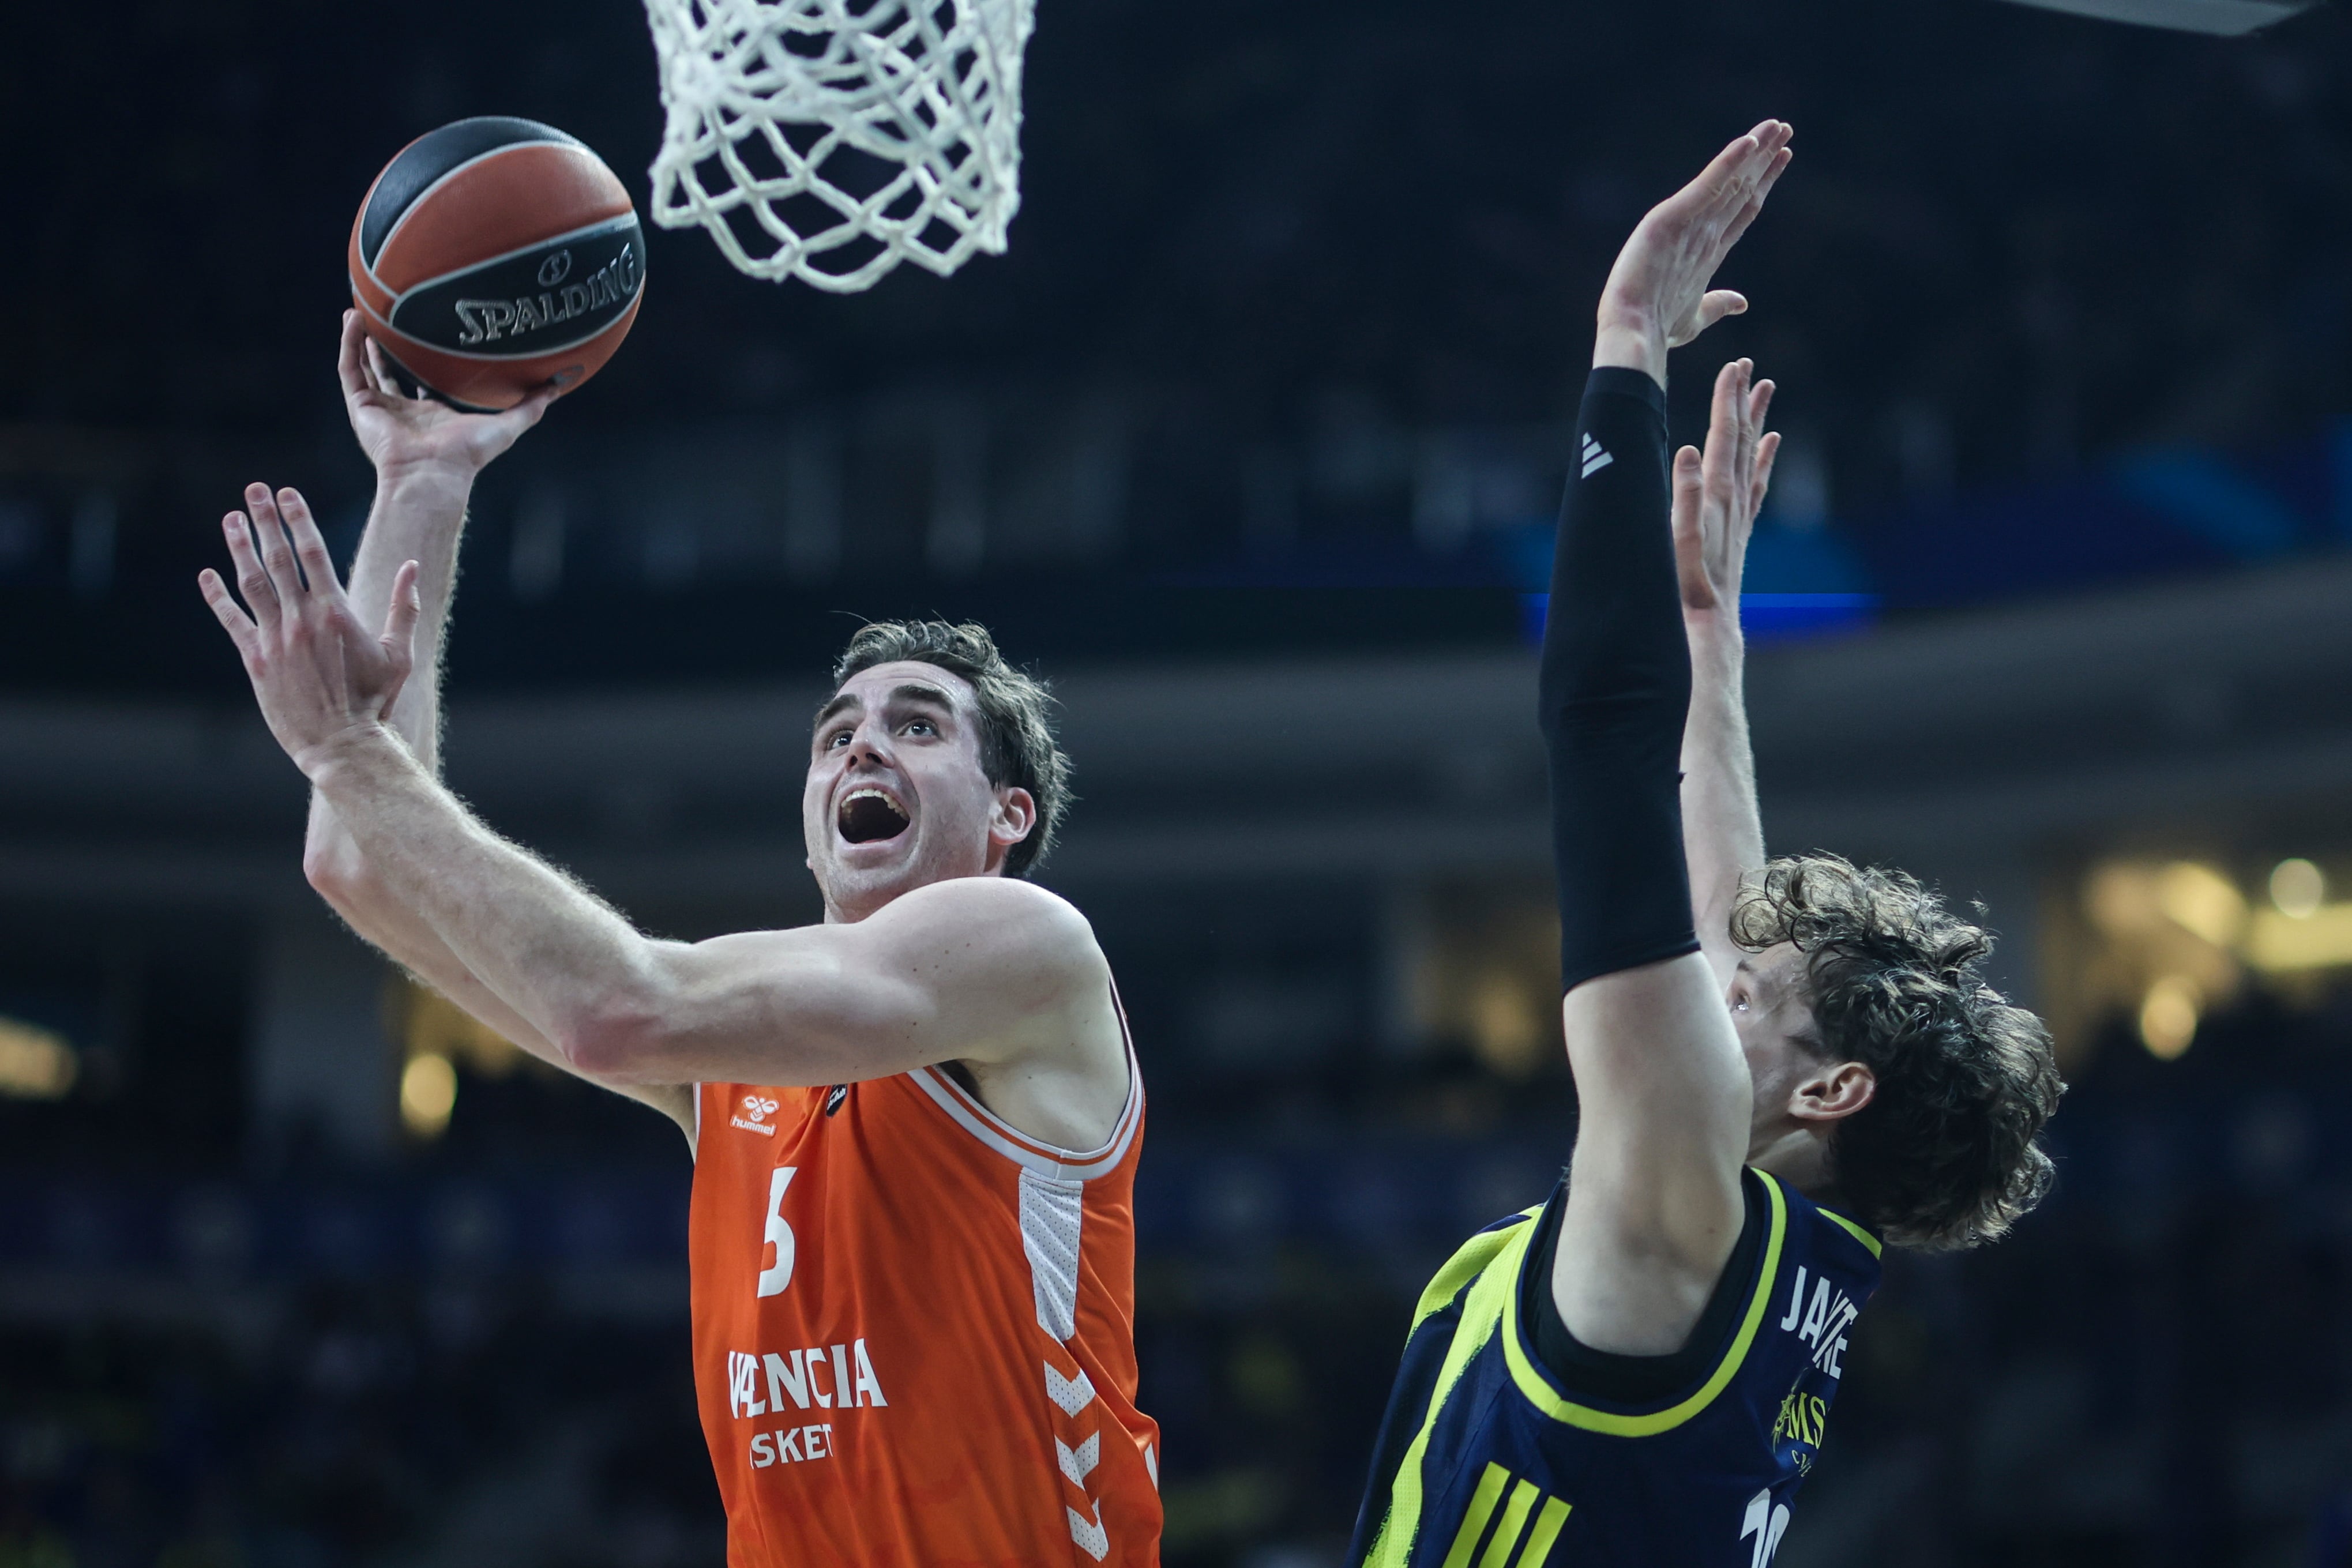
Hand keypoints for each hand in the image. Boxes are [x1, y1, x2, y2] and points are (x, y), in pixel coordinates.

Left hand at [198, 482, 421, 775]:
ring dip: (239, 547)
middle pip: (278, 558)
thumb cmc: (375, 701)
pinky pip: (232, 619)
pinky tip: (207, 575)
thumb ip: (404, 607)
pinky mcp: (256, 660)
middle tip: (254, 491)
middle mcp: (301, 619)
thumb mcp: (399, 654)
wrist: (341, 744)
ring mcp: (275, 638)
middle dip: (265, 520)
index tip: (287, 494)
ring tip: (231, 520)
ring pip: (252, 582)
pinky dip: (217, 596)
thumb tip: (412, 568)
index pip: (313, 553)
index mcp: (337, 613)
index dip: (298, 520)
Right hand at [339, 311, 560, 480]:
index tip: (426, 330)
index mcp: (432, 414)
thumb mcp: (508, 425)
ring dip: (360, 339)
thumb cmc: (469, 455)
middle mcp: (403, 411)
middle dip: (386, 346)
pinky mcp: (360, 407)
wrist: (434, 473)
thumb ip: (531, 406)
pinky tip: (354, 319)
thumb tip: (559, 385)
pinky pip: (349, 370)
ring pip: (363, 367)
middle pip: (389, 372)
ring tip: (359, 310)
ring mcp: (379, 409)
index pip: (422, 380)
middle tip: (387, 316)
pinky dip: (349, 344)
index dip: (421, 357)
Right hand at [1595, 122, 1792, 383]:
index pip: (1743, 207)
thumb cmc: (1657, 326)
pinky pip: (1708, 185)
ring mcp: (1687, 222)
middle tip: (1784, 128)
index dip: (1764, 181)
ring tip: (1779, 126)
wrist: (1635, 331)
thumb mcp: (1695, 316)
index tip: (1783, 157)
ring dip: (1756, 150)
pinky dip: (1729, 162)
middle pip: (1741, 186)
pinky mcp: (1672, 219)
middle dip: (1764, 157)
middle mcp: (1700, 229)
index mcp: (1707, 249)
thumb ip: (1718, 304)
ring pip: (1731, 179)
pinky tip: (1751, 142)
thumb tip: (1742, 302)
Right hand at [1671, 358, 1778, 622]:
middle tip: (1748, 366)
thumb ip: (1684, 494)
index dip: (1727, 400)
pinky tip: (1771, 443)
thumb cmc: (1687, 587)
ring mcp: (1741, 512)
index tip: (1731, 367)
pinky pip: (1758, 482)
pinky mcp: (1741, 527)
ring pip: (1752, 454)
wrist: (1710, 624)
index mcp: (1718, 495)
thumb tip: (1689, 449)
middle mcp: (1735, 498)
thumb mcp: (1678, 539)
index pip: (1724, 436)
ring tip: (1764, 389)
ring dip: (1756, 420)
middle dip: (1742, 400)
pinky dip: (1765, 458)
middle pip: (1742, 438)